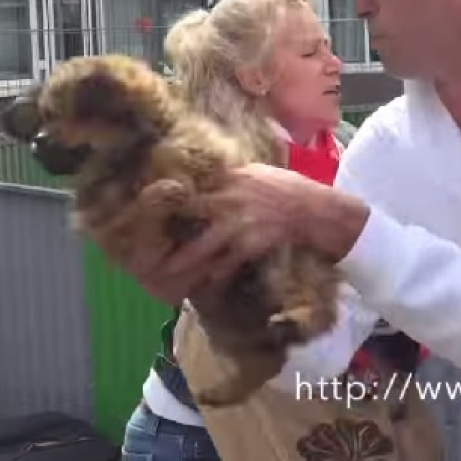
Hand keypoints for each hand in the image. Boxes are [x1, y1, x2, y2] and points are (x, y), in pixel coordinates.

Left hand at [129, 163, 325, 305]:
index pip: (189, 187)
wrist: (315, 211)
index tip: (145, 212)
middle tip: (145, 251)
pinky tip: (201, 287)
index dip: (167, 200)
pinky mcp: (247, 246)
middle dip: (165, 235)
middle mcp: (227, 199)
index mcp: (228, 178)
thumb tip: (208, 179)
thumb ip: (231, 177)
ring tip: (163, 278)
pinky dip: (212, 278)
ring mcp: (235, 224)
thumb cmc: (288, 189)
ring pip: (198, 250)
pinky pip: (222, 267)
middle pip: (184, 219)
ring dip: (181, 266)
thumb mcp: (258, 173)